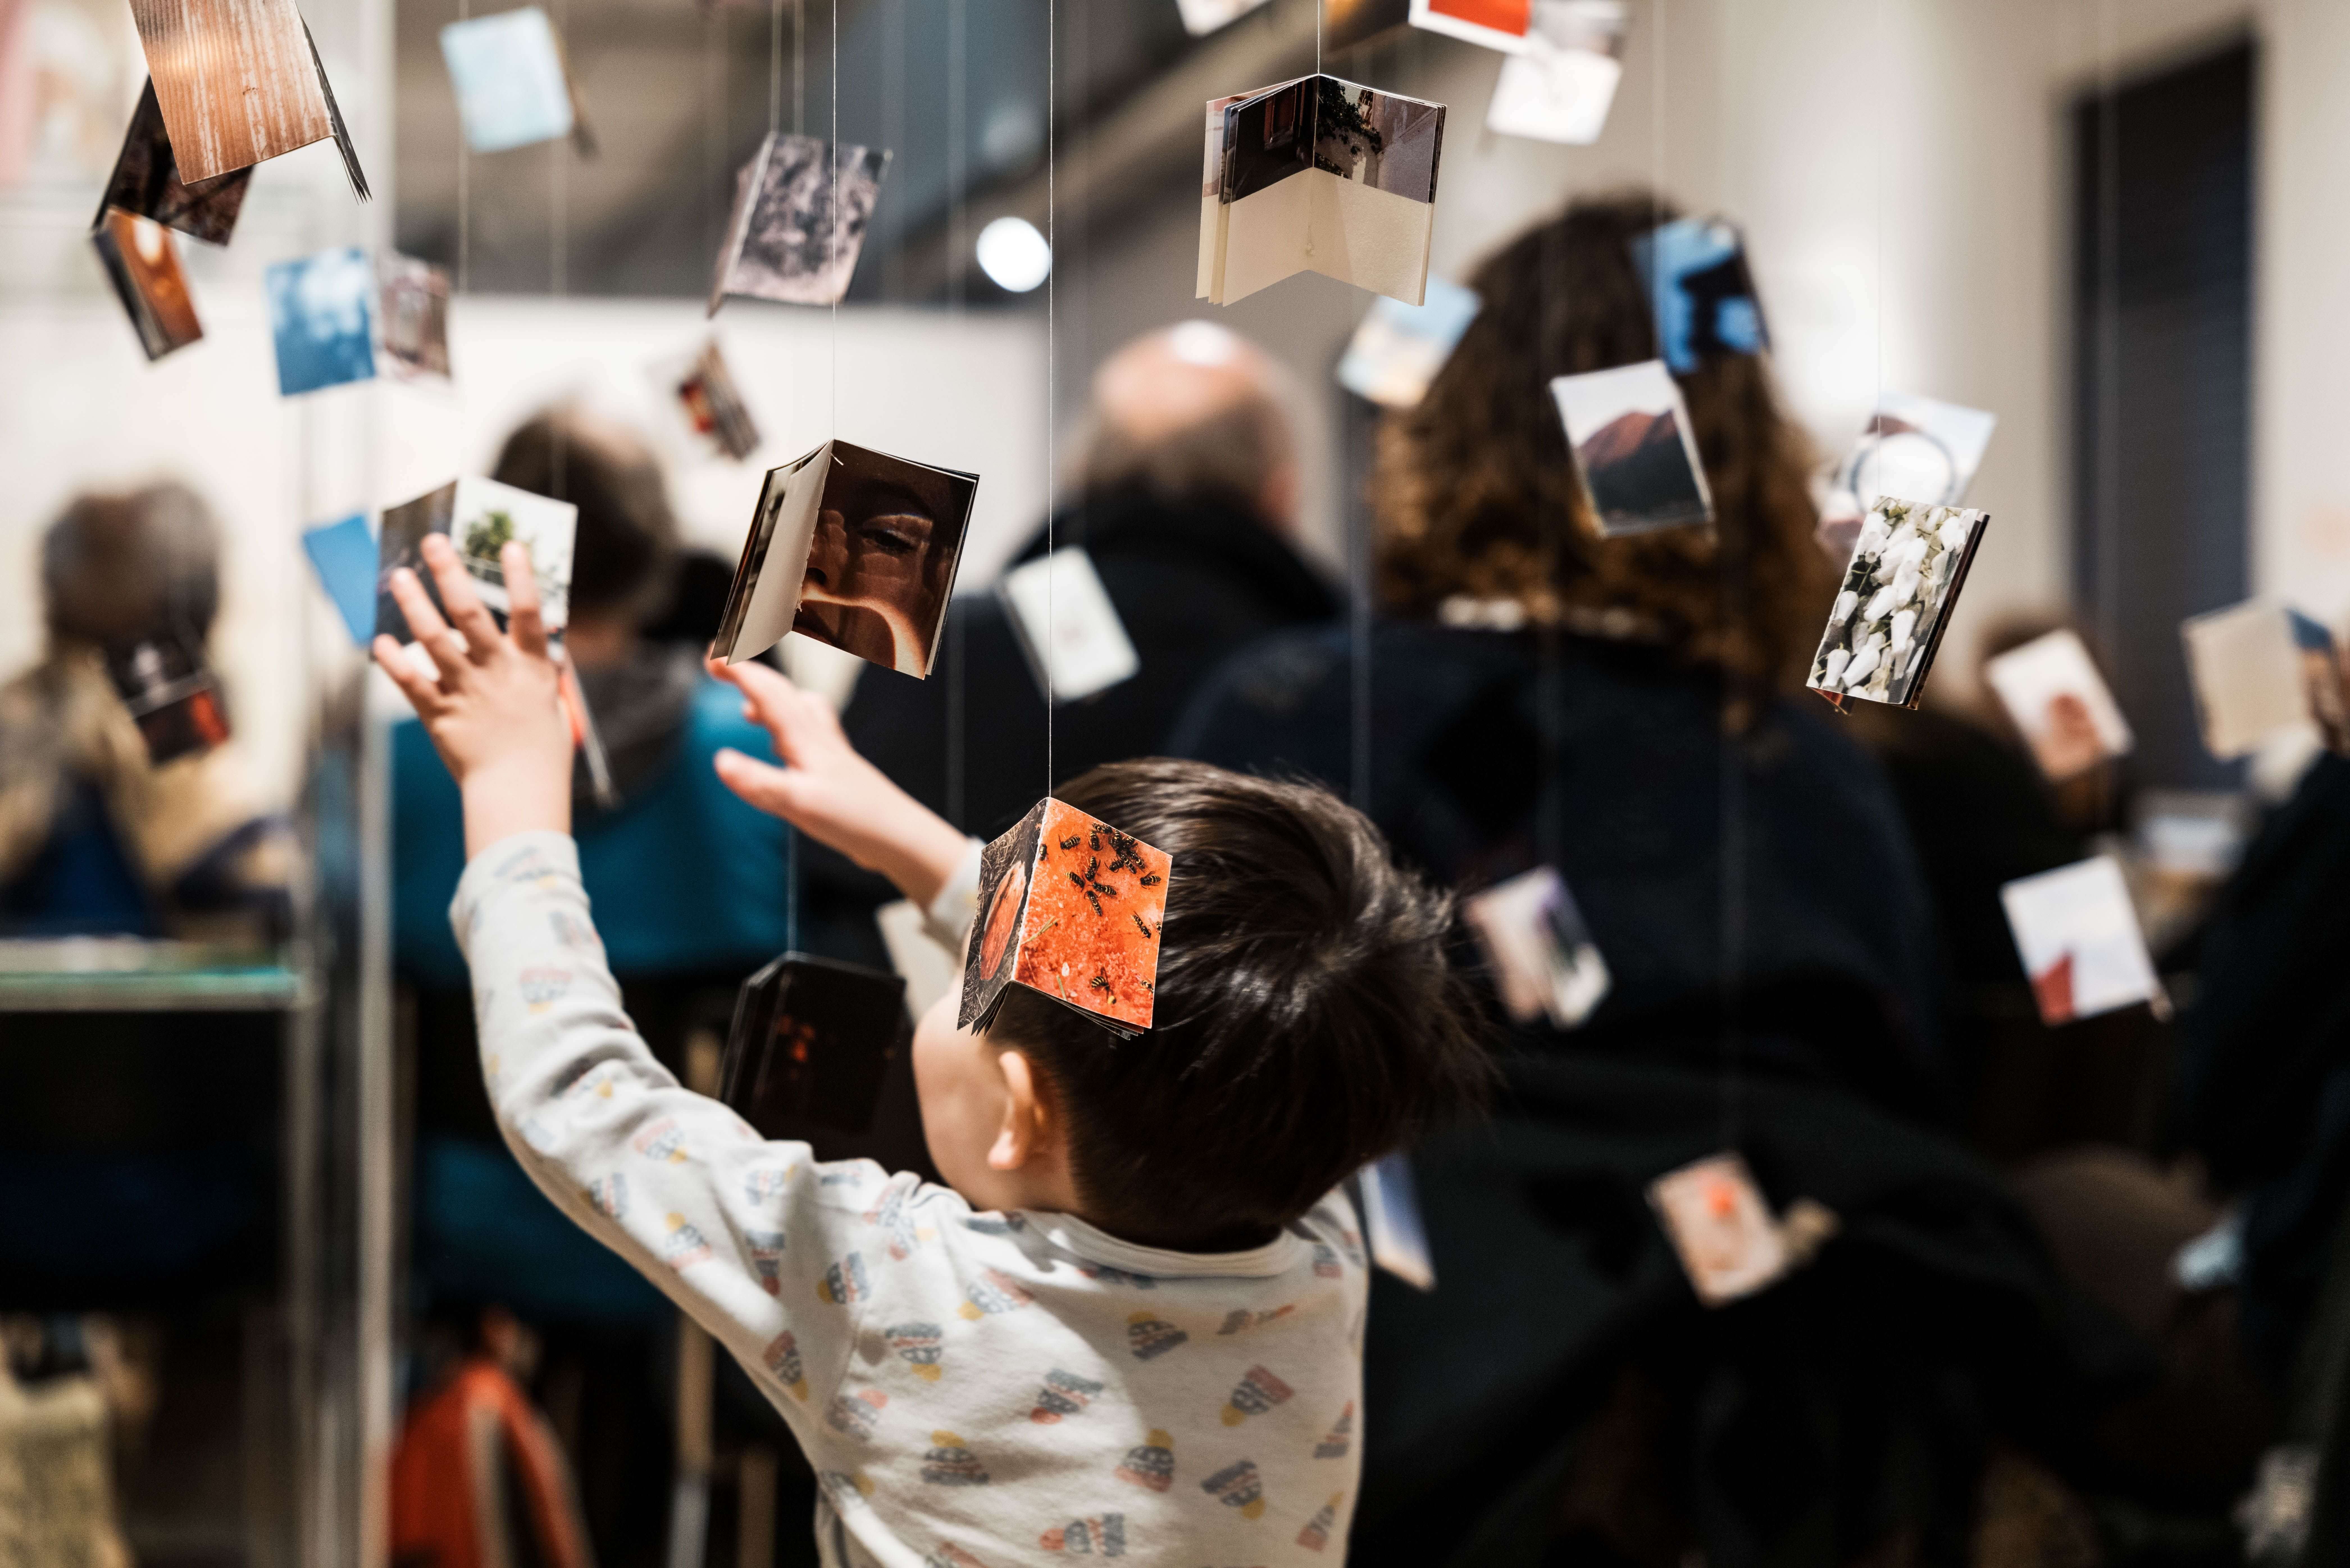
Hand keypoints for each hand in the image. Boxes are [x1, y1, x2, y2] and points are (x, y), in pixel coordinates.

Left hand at [372, 534, 571, 856]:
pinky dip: (393, 661)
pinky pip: (411, 682)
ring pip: (434, 641)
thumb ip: (535, 665)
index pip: (528, 614)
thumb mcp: (547, 698)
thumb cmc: (539, 745)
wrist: (519, 790)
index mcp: (531, 668)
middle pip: (471, 615)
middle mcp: (497, 674)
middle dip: (450, 574)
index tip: (510, 545)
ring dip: (414, 605)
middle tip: (434, 542)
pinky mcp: (440, 714)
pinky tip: (379, 640)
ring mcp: (467, 692)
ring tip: (398, 576)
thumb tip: (532, 634)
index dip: (520, 578)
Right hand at [705, 657, 967, 906]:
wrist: (899, 836)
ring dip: (771, 701)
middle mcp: (818, 736)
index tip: (712, 653)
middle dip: (749, 674)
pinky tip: (786, 749)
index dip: (738, 669)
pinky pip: (809, 734)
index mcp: (805, 739)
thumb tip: (720, 760)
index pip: (767, 692)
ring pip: (799, 711)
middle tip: (720, 664)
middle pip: (781, 693)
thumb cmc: (854, 819)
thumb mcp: (799, 804)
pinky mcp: (837, 768)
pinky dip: (791, 727)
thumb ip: (759, 782)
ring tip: (748, 711)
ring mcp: (829, 751)